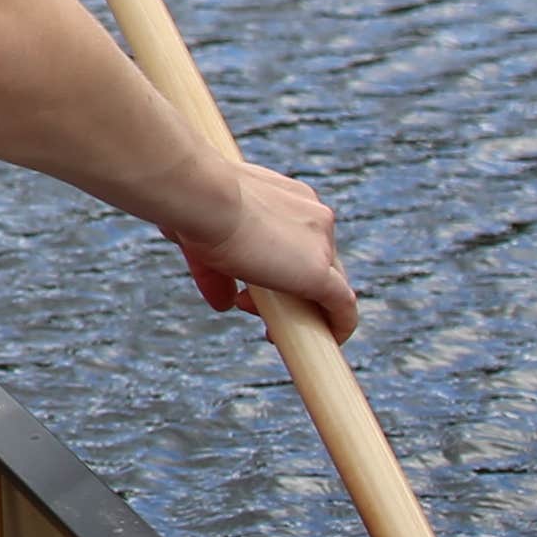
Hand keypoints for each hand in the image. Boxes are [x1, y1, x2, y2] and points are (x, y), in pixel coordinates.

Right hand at [170, 162, 354, 338]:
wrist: (201, 196)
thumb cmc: (192, 205)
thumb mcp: (203, 239)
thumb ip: (218, 273)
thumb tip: (223, 303)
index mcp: (290, 198)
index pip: (299, 237)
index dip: (278, 264)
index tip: (250, 281)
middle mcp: (314, 216)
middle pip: (318, 262)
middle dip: (288, 287)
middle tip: (249, 304)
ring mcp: (322, 244)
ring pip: (331, 284)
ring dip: (305, 308)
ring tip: (267, 328)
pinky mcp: (320, 274)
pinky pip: (343, 307)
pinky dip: (339, 325)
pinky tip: (328, 340)